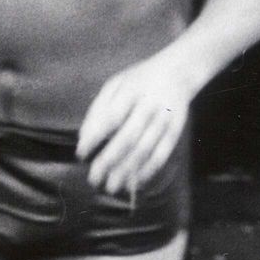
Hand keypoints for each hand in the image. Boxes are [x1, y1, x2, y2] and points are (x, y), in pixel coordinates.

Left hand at [75, 51, 197, 205]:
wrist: (177, 72)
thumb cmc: (138, 81)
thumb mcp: (115, 84)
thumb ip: (98, 108)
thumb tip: (83, 137)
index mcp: (131, 90)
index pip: (111, 117)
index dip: (95, 137)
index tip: (81, 153)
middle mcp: (149, 106)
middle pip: (128, 138)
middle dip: (109, 161)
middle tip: (94, 178)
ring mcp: (165, 120)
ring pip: (145, 150)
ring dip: (127, 171)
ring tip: (111, 186)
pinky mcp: (176, 132)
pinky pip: (162, 155)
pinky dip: (148, 171)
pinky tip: (135, 182)